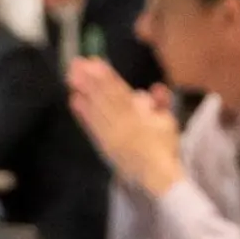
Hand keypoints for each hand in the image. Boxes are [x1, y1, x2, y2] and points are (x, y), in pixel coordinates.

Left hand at [71, 58, 180, 192]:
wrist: (158, 177)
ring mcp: (112, 135)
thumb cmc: (165, 148)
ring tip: (71, 77)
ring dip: (84, 92)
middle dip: (90, 79)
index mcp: (139, 117)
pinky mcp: (105, 146)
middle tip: (76, 63)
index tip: (96, 61)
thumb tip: (156, 87)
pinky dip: (83, 114)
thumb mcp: (168, 122)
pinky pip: (92, 127)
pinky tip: (74, 101)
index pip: (120, 92)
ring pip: (96, 109)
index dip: (107, 76)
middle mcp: (123, 124)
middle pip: (104, 98)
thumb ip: (162, 103)